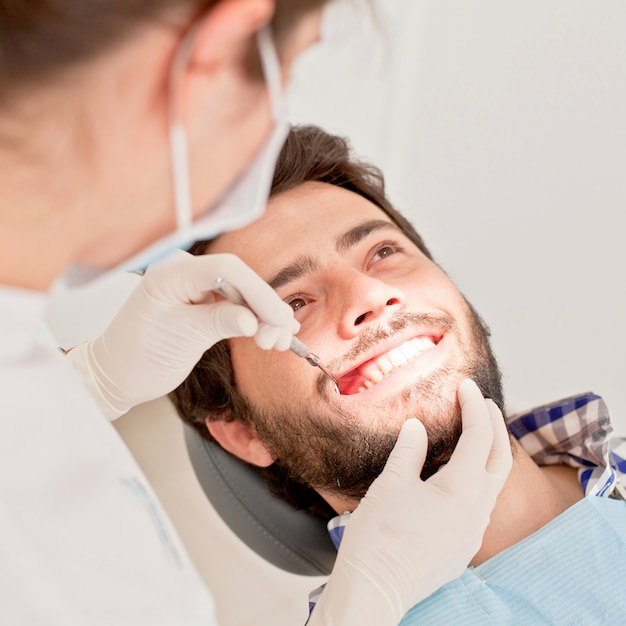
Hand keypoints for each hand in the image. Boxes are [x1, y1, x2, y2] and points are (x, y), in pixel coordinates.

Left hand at [67, 250, 297, 419]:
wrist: (119, 374)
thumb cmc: (137, 356)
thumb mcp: (180, 339)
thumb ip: (218, 322)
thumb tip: (253, 320)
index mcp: (172, 274)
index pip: (226, 269)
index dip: (258, 291)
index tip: (277, 318)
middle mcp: (186, 274)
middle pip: (241, 281)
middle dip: (266, 308)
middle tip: (280, 337)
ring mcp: (197, 288)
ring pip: (245, 295)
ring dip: (266, 317)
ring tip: (278, 342)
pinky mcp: (205, 304)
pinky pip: (238, 307)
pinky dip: (257, 321)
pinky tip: (275, 333)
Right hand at [308, 379, 511, 625]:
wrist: (375, 589)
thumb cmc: (380, 536)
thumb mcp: (391, 484)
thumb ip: (409, 450)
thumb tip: (416, 427)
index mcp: (462, 490)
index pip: (479, 436)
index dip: (473, 406)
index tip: (465, 385)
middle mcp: (476, 511)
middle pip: (500, 458)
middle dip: (495, 426)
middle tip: (482, 402)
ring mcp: (472, 531)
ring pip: (494, 482)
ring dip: (489, 452)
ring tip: (475, 431)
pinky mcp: (462, 546)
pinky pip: (482, 503)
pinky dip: (478, 477)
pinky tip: (459, 473)